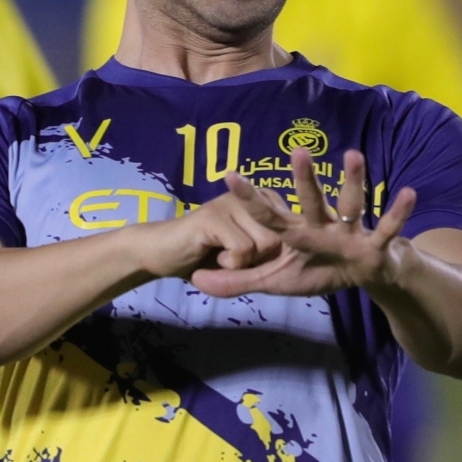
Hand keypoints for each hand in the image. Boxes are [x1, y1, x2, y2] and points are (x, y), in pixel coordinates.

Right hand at [138, 187, 286, 280]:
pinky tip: (211, 255)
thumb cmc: (204, 256)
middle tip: (232, 257)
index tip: (254, 253)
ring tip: (221, 255)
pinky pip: (243, 250)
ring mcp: (230, 203)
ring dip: (243, 263)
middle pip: (280, 240)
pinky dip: (229, 265)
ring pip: (264, 245)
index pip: (290, 228)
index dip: (275, 252)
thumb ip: (267, 252)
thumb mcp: (244, 256)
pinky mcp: (214, 216)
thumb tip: (301, 254)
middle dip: (259, 260)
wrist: (160, 254)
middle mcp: (248, 197)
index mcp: (258, 202)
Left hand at [188, 148, 417, 299]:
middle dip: (304, 179)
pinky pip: (389, 229)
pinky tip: (408, 192)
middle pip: (311, 202)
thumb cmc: (321, 270)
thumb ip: (239, 281)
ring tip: (353, 153)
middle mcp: (323, 227)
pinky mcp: (377, 245)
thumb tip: (195, 282)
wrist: (370, 274)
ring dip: (353, 181)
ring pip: (352, 205)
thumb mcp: (278, 281)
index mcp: (298, 235)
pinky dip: (398, 214)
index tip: (229, 176)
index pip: (270, 216)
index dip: (251, 199)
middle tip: (297, 150)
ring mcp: (351, 233)